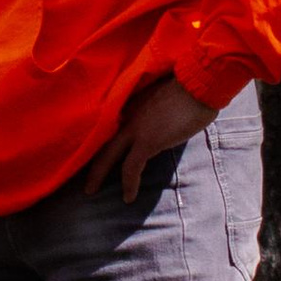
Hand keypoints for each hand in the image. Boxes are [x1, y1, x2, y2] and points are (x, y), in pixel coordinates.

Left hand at [83, 73, 218, 201]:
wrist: (199, 83)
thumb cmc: (189, 87)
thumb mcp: (163, 97)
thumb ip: (153, 110)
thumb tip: (157, 123)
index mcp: (130, 103)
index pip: (108, 124)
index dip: (99, 139)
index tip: (93, 150)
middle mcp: (126, 114)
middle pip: (99, 141)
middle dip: (88, 159)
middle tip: (81, 175)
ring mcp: (134, 128)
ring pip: (106, 156)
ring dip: (97, 175)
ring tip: (90, 190)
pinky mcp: (147, 141)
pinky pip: (131, 167)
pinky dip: (129, 184)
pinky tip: (128, 197)